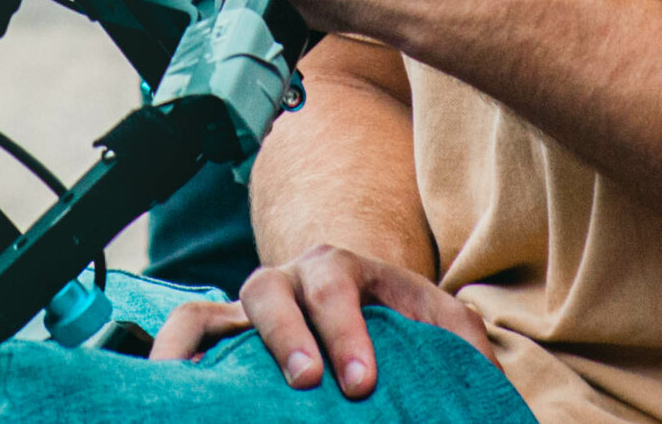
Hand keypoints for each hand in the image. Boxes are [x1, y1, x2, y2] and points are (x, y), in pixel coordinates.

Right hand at [147, 244, 492, 398]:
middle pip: (269, 290)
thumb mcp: (444, 324)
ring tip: (204, 391)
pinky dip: (170, 358)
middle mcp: (288, 281)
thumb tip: (492, 391)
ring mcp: (249, 310)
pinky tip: (172, 391)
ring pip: (208, 310)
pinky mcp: (225, 338)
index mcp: (343, 270)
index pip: (337, 286)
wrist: (370, 304)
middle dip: (286, 336)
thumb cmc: (407, 321)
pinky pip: (185, 337)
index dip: (346, 332)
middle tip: (308, 382)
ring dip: (204, 348)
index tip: (362, 383)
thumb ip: (467, 349)